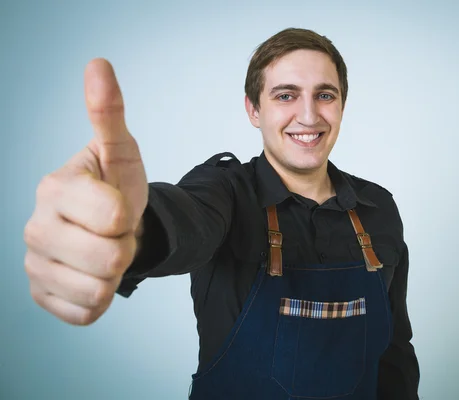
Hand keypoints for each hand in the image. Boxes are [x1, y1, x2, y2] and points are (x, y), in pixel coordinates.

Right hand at [24, 59, 148, 324]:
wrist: (110, 229)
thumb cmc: (117, 189)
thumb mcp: (121, 153)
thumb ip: (108, 114)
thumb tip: (98, 64)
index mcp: (54, 189)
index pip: (114, 216)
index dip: (128, 216)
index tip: (118, 207)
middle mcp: (34, 228)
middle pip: (109, 259)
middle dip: (124, 248)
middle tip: (115, 234)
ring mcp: (34, 265)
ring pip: (99, 290)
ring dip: (114, 274)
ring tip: (104, 251)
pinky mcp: (41, 296)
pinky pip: (85, 313)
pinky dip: (99, 298)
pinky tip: (91, 274)